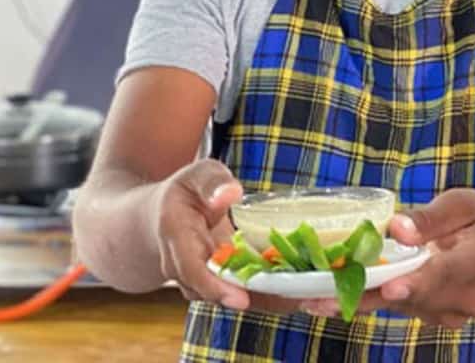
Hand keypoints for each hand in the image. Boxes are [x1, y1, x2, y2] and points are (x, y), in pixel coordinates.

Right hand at [151, 159, 301, 313]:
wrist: (162, 218)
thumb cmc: (187, 191)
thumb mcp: (198, 174)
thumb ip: (213, 182)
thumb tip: (232, 192)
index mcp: (176, 236)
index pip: (192, 269)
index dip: (216, 286)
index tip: (241, 296)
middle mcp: (185, 267)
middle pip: (218, 292)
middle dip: (258, 298)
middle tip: (298, 298)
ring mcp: (201, 281)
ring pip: (235, 298)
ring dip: (272, 299)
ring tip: (312, 297)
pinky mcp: (220, 286)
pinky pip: (245, 294)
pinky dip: (274, 295)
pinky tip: (306, 294)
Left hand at [303, 188, 474, 327]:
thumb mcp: (465, 202)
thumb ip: (431, 217)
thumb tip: (395, 229)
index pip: (446, 273)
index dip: (417, 281)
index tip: (392, 287)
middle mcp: (469, 294)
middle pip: (412, 296)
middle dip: (365, 296)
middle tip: (320, 298)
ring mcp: (453, 312)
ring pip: (400, 305)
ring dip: (357, 301)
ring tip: (310, 297)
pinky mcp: (438, 317)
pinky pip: (399, 308)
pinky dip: (369, 300)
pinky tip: (331, 296)